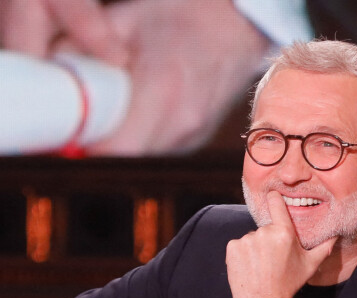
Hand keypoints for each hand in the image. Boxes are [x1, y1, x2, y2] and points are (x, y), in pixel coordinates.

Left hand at [0, 0, 269, 154]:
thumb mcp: (126, 22)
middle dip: (104, 143)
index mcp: (164, 89)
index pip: (119, 149)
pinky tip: (145, 111)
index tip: (75, 133)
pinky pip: (158, 151)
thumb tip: (56, 81)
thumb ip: (87, 55)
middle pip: (128, 157)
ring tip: (121, 108)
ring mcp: (192, 137)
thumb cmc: (185, 17)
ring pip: (142, 157)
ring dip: (123, 141)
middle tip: (92, 117)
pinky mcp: (194, 142)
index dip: (90, 147)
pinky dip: (143, 137)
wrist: (235, 29)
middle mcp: (183, 122)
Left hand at [227, 192, 336, 297]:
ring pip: (251, 238)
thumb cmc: (288, 283)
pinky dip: (241, 254)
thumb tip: (336, 235)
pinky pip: (238, 246)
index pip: (276, 202)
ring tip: (260, 266)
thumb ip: (324, 247)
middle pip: (265, 228)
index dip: (274, 198)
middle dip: (268, 239)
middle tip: (272, 259)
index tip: (273, 196)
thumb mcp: (310, 265)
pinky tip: (249, 268)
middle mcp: (264, 233)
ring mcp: (246, 240)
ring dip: (254, 248)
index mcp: (283, 232)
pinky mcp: (232, 248)